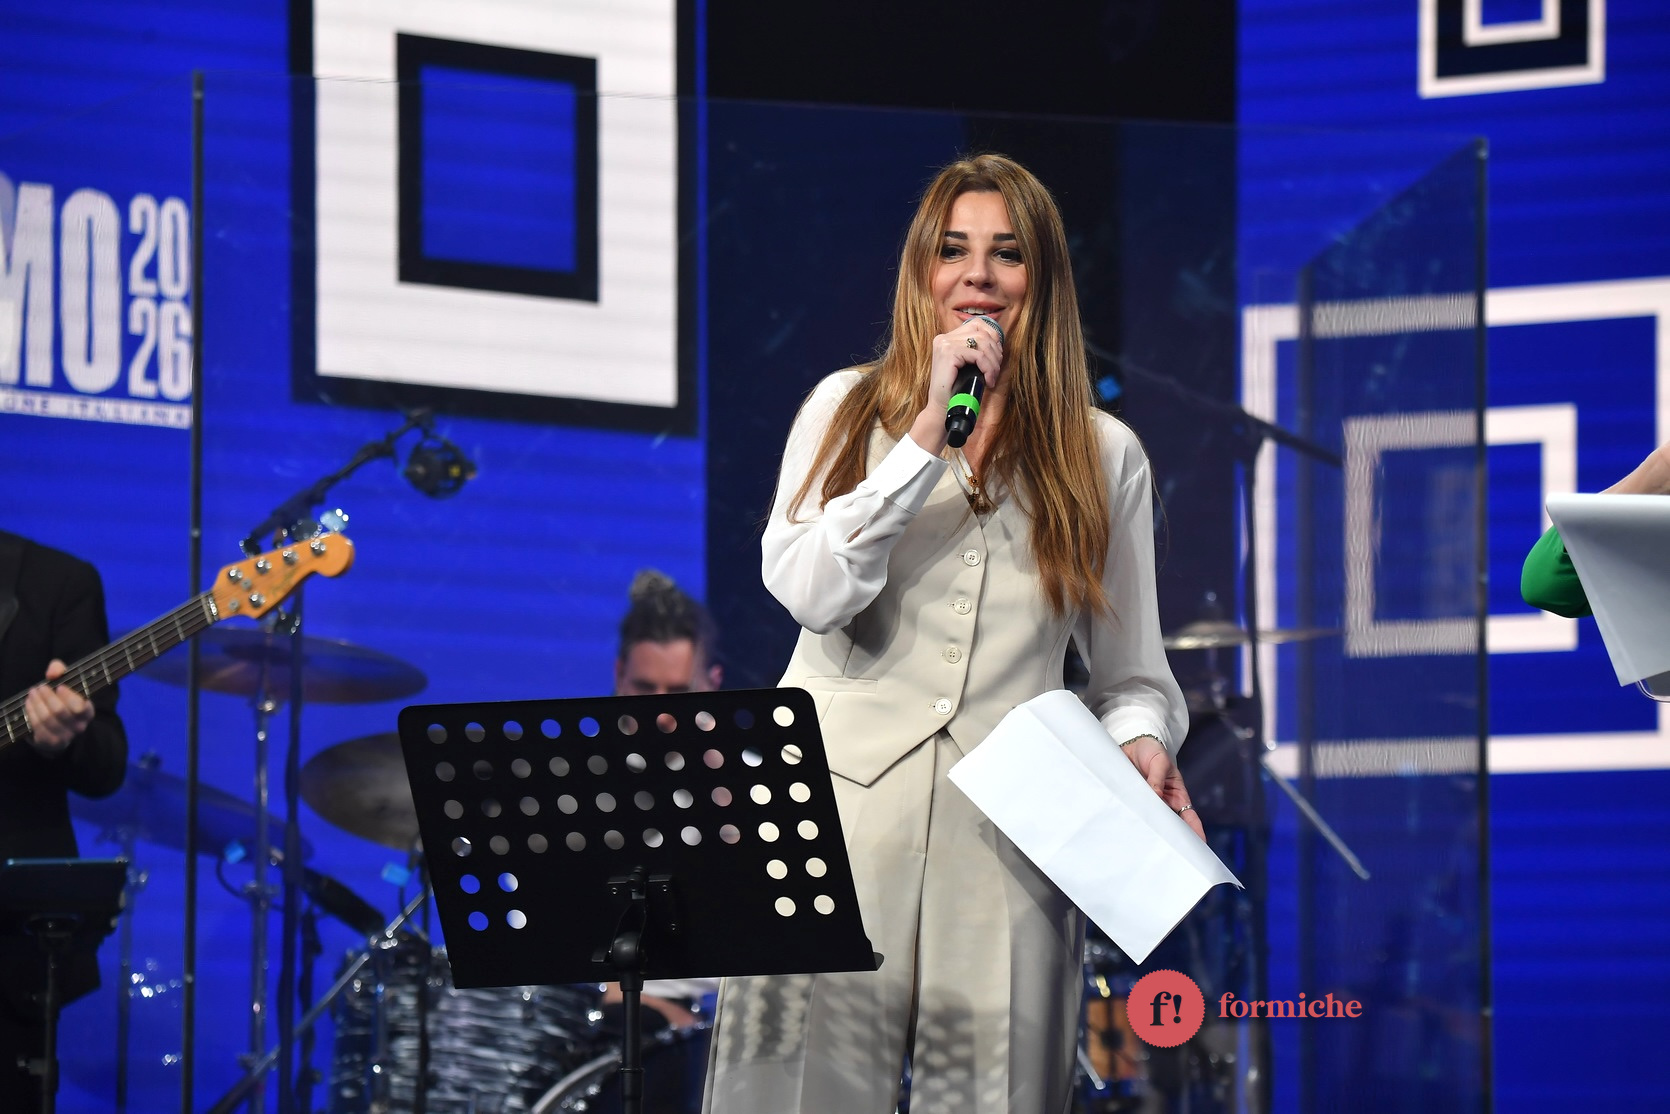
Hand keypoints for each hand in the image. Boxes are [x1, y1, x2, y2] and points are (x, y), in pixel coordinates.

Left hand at [24, 660, 93, 753]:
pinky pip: (38, 726)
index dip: (69, 697)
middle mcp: (79, 726)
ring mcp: (65, 736)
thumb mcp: (65, 682)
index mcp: (87, 713)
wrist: (60, 727)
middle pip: (60, 711)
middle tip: (40, 687)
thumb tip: (52, 673)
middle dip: (47, 697)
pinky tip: (29, 703)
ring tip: (32, 693)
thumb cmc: (63, 699)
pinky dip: (31, 712)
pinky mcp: (50, 742)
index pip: (81, 707)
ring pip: (47, 719)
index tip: (59, 686)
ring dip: (37, 703)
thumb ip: (60, 670)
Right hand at [909, 317, 1005, 452]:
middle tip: (996, 370)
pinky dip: (988, 368)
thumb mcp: (967, 365)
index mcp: (947, 338)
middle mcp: (944, 338)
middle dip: (995, 352)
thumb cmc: (955, 389)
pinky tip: (988, 380)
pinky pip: (978, 355)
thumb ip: (975, 350)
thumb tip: (998, 341)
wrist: (941, 408)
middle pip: (982, 333)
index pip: (977, 324)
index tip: (997, 355)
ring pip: (982, 343)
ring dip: (993, 361)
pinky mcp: (949, 353)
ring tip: (993, 376)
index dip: (993, 336)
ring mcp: (945, 344)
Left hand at [1121, 736, 1205, 841]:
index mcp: (1176, 794)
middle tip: (1170, 853)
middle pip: (1169, 825)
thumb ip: (1157, 778)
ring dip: (1149, 830)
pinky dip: (1131, 819)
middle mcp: (1162, 802)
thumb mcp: (1159, 761)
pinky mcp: (1130, 800)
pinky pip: (1132, 812)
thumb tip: (1155, 795)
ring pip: (1150, 821)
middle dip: (1171, 838)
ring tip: (1147, 845)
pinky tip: (1127, 828)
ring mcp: (1146, 803)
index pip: (1189, 816)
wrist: (1130, 742)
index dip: (1195, 831)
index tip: (1200, 845)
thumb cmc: (1151, 751)